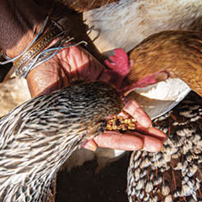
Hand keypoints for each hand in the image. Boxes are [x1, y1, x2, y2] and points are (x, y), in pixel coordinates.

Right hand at [26, 45, 164, 151]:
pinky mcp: (107, 84)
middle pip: (118, 130)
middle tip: (156, 147)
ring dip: (142, 127)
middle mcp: (91, 113)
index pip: (102, 137)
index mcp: (77, 122)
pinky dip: (136, 110)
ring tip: (158, 138)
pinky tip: (148, 120)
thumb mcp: (51, 106)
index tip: (138, 147)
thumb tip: (90, 146)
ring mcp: (101, 99)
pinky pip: (125, 99)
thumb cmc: (43, 80)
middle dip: (138, 139)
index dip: (120, 142)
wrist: (46, 53)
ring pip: (125, 117)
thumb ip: (70, 125)